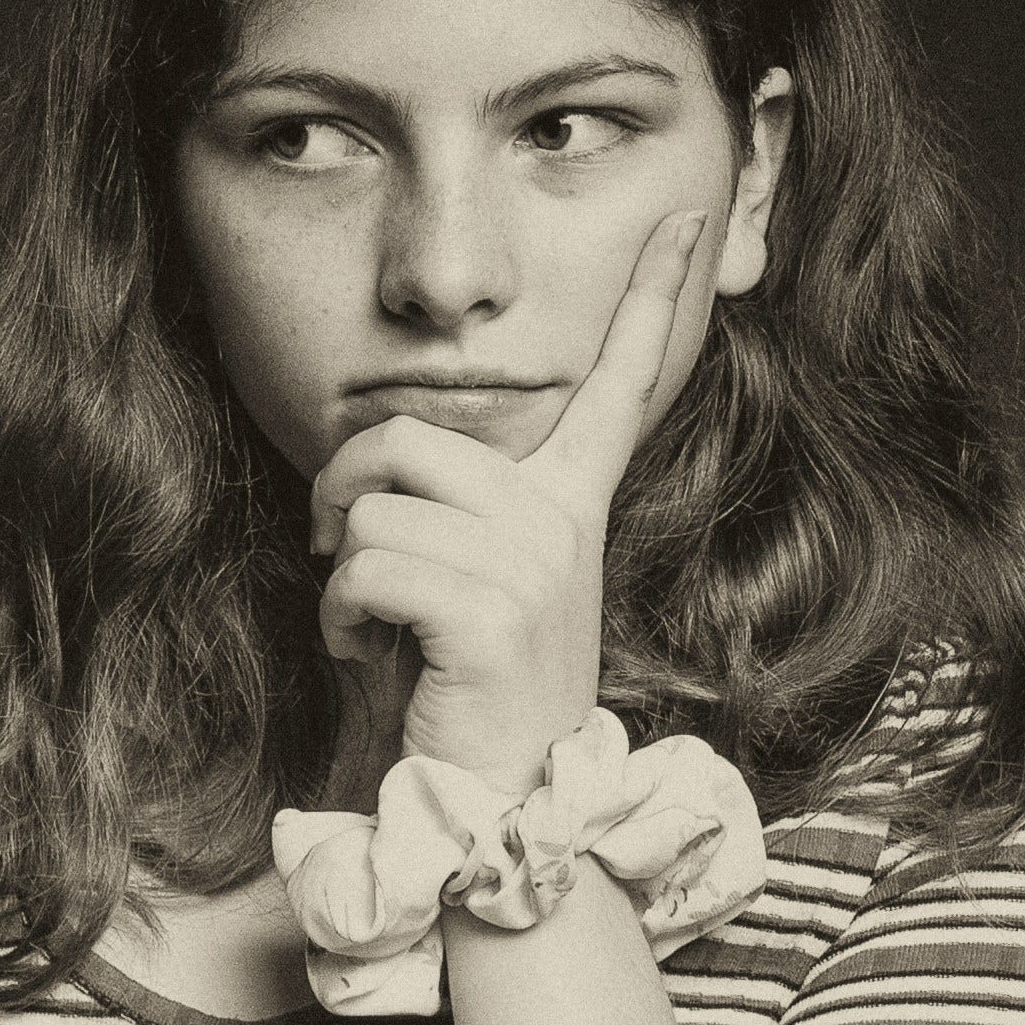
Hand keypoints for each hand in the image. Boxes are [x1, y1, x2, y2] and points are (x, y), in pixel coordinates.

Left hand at [310, 206, 706, 786]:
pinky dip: (339, 616)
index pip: (617, 388)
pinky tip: (370, 657)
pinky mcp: (491, 613)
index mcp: (568, 506)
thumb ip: (446, 512)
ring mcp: (533, 565)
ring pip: (374, 507)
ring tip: (371, 628)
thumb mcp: (462, 583)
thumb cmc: (456, 694)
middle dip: (340, 487)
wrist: (488, 806)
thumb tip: (374, 463)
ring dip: (340, 573)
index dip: (652, 297)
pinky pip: (367, 567)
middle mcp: (560, 523)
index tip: (686, 218)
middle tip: (338, 549)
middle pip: (408, 437)